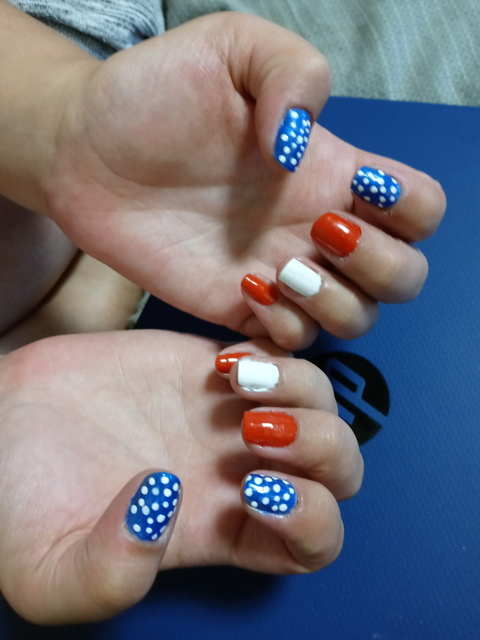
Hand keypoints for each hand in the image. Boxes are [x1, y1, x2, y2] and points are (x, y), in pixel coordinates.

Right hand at [0, 331, 361, 623]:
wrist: (3, 426)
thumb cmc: (22, 506)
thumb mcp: (50, 570)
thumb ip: (109, 573)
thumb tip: (161, 512)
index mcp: (221, 532)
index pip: (313, 542)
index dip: (310, 521)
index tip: (256, 493)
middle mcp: (238, 474)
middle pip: (336, 469)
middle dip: (319, 446)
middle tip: (254, 429)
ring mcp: (228, 416)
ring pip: (322, 404)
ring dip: (303, 391)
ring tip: (239, 383)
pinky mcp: (209, 369)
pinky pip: (279, 355)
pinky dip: (273, 353)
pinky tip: (224, 362)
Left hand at [43, 13, 442, 347]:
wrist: (86, 151)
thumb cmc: (155, 94)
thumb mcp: (233, 48)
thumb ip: (293, 74)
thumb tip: (305, 150)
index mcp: (331, 173)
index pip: (419, 208)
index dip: (411, 208)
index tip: (357, 187)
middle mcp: (315, 230)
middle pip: (403, 280)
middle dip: (380, 267)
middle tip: (318, 231)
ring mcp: (280, 274)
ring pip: (355, 320)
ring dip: (332, 303)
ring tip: (277, 267)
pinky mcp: (237, 305)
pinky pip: (291, 343)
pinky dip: (283, 328)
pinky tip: (241, 285)